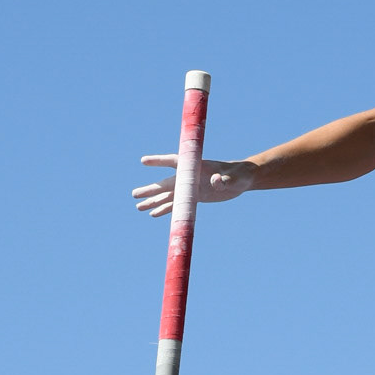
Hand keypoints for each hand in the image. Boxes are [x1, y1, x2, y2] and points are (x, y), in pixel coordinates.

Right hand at [133, 156, 257, 216]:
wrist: (240, 179)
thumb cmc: (238, 175)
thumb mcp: (233, 178)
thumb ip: (223, 179)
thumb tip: (215, 181)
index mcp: (195, 166)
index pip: (174, 162)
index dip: (159, 161)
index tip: (143, 161)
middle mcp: (188, 176)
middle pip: (166, 183)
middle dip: (150, 189)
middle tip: (134, 195)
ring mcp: (190, 187)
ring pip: (168, 195)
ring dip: (153, 201)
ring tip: (138, 207)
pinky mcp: (194, 197)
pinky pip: (177, 204)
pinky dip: (165, 209)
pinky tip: (153, 213)